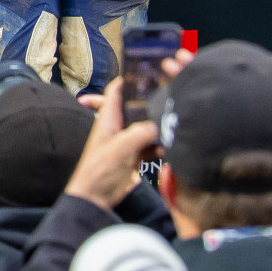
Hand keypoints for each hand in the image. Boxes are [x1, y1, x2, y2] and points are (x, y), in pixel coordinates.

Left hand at [66, 80, 160, 210]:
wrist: (96, 197)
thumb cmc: (100, 170)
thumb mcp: (120, 149)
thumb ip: (139, 134)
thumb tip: (157, 126)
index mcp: (108, 121)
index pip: (114, 94)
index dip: (123, 82)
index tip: (140, 73)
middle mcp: (118, 129)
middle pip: (134, 111)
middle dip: (149, 107)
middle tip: (168, 101)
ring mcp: (127, 143)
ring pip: (145, 129)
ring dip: (157, 129)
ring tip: (175, 124)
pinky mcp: (134, 157)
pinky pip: (151, 147)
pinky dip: (160, 147)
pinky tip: (171, 147)